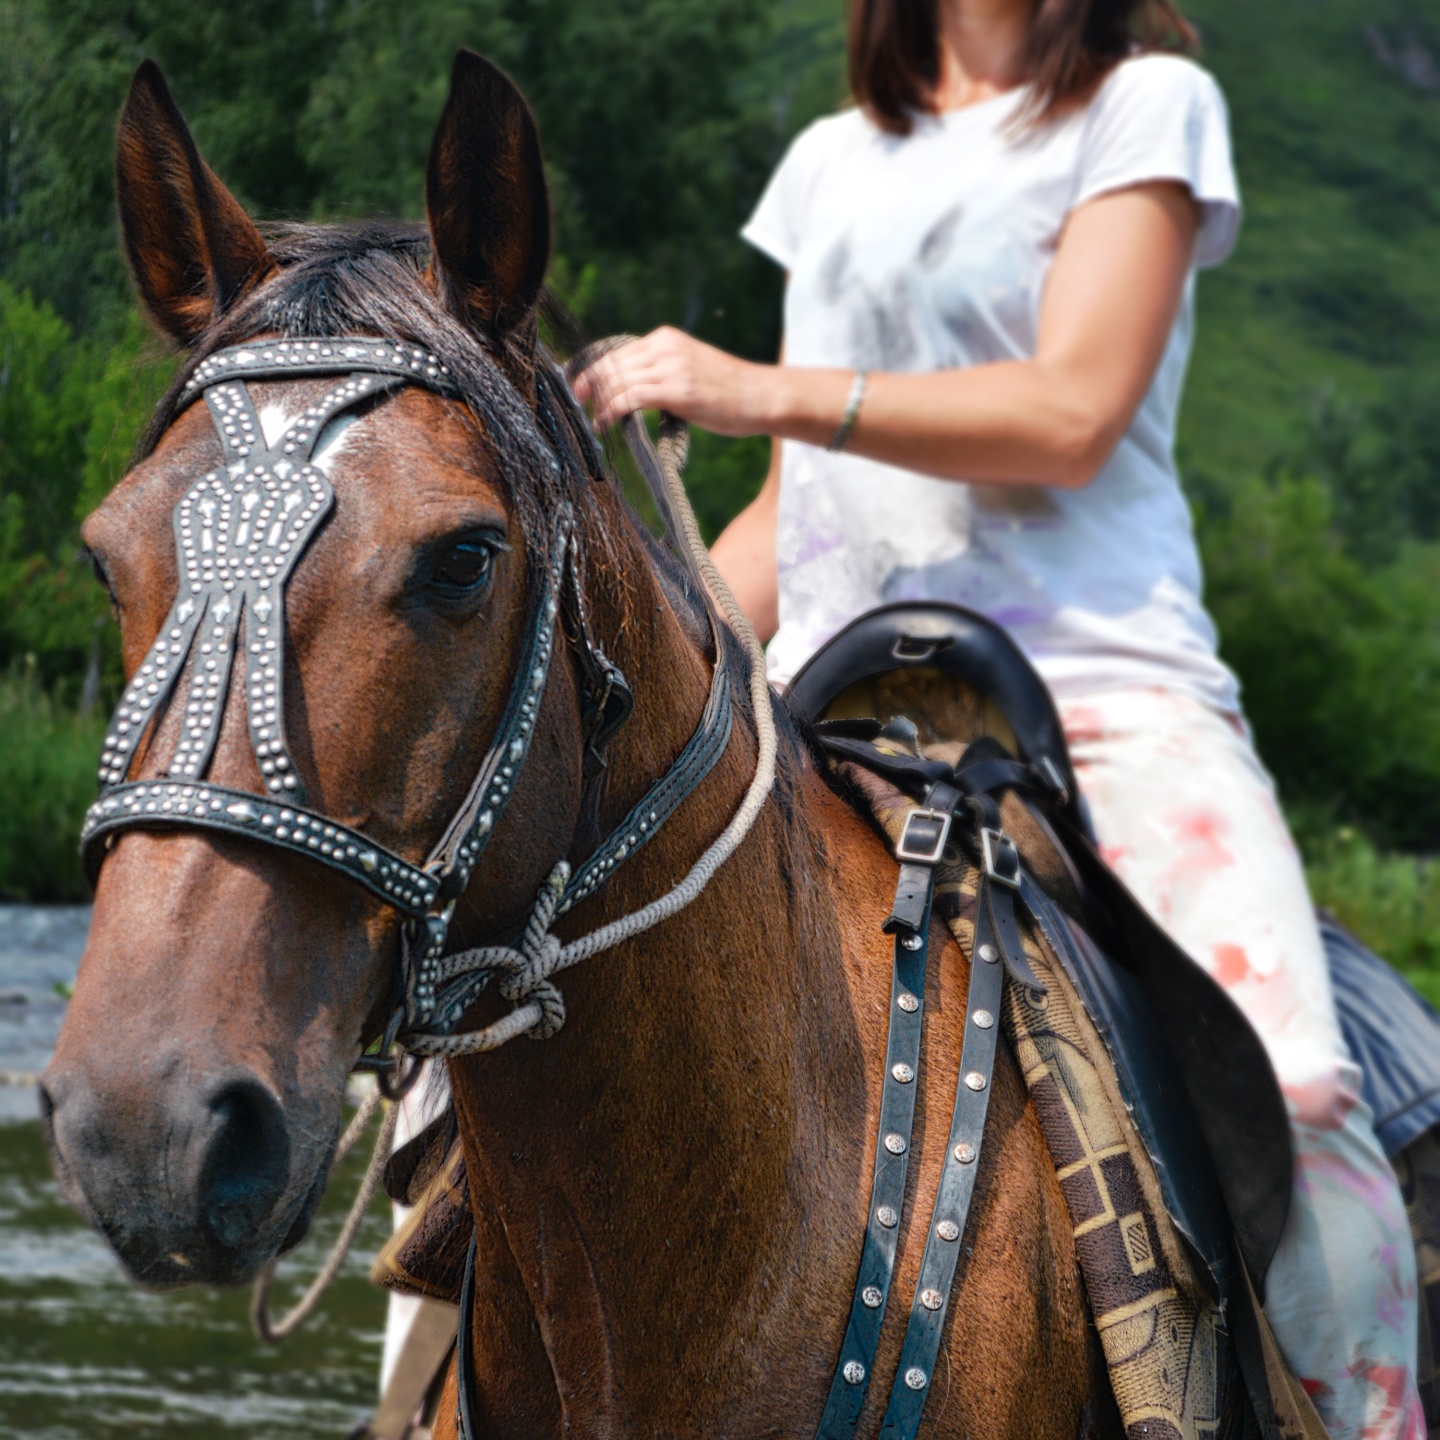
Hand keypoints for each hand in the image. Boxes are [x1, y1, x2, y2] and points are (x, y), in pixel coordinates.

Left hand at [571, 327, 775, 435]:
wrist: (762, 396)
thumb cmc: (729, 391)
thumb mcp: (690, 369)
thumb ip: (662, 372)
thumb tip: (631, 391)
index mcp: (666, 338)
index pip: (616, 351)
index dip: (592, 370)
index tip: (579, 388)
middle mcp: (665, 346)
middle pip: (611, 364)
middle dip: (589, 386)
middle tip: (580, 407)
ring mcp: (672, 367)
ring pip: (618, 380)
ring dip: (600, 402)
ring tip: (595, 421)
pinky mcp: (678, 390)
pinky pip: (631, 397)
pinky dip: (612, 410)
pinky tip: (606, 423)